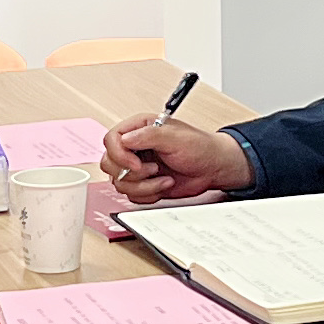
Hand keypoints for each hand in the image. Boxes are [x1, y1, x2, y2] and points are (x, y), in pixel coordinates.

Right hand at [102, 116, 249, 203]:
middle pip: (109, 163)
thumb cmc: (200, 148)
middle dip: (131, 173)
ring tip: (163, 177)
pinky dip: (148, 194)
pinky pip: (131, 195)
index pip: (112, 139)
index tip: (136, 165)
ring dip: (144, 185)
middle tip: (152, 170)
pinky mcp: (143, 183)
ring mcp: (137, 166)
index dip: (119, 155)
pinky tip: (164, 184)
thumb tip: (125, 139)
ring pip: (119, 182)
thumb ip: (148, 136)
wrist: (213, 169)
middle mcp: (135, 147)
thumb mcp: (176, 137)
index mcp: (139, 128)